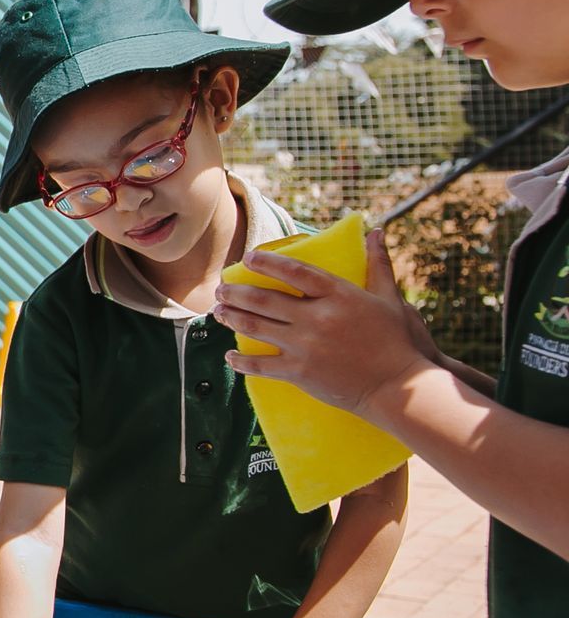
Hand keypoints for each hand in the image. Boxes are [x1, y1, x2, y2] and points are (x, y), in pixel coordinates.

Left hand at [212, 229, 426, 415]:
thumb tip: (375, 230)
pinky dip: (241, 360)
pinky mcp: (299, 373)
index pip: (294, 271)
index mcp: (338, 295)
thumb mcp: (391, 298)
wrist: (399, 388)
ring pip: (256, 327)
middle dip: (236, 292)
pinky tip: (229, 355)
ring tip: (217, 311)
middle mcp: (316, 318)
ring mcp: (305, 346)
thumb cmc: (399, 341)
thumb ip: (378, 264)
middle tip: (221, 288)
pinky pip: (260, 365)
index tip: (247, 258)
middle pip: (264, 299)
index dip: (267, 263)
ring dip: (231, 317)